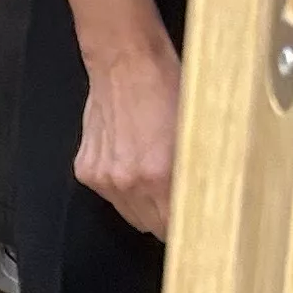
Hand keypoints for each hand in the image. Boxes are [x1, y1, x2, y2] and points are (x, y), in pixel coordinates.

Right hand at [76, 43, 181, 238]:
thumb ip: (197, 175)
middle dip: (165, 219)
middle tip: (177, 202)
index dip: (188, 230)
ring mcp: (104, 177)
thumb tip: (205, 203)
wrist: (126, 63)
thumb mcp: (197, 132)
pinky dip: (121, 186)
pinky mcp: (86, 170)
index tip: (196, 229)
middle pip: (150, 227)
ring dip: (143, 205)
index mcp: (159, 175)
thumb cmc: (165, 88)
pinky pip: (109, 194)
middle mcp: (128, 181)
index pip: (174, 228)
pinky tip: (131, 162)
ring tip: (153, 177)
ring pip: (128, 214)